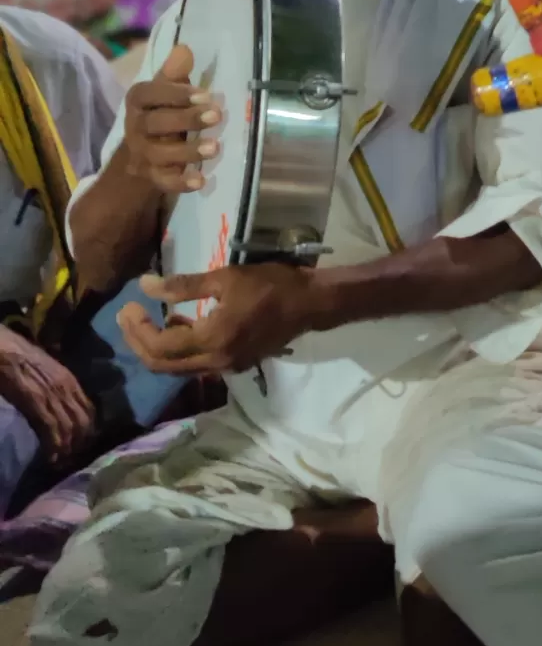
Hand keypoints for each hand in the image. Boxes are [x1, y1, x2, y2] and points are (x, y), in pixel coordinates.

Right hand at [0, 324, 95, 461]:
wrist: (3, 348)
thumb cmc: (20, 354)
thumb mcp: (47, 367)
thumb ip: (56, 382)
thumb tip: (59, 398)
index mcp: (70, 379)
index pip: (89, 409)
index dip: (88, 428)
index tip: (82, 442)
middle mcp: (67, 388)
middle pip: (83, 422)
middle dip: (80, 443)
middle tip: (71, 457)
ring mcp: (53, 395)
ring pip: (70, 429)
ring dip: (67, 449)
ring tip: (61, 462)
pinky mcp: (37, 403)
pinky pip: (52, 429)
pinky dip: (54, 446)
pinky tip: (51, 457)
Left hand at [119, 264, 318, 376]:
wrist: (310, 304)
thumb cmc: (270, 285)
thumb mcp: (225, 277)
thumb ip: (182, 286)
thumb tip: (144, 286)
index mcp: (211, 340)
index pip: (158, 345)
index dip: (137, 328)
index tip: (128, 304)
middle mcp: (214, 362)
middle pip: (161, 365)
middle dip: (138, 342)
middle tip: (126, 315)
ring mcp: (225, 367)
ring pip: (176, 368)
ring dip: (156, 348)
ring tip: (144, 318)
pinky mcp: (234, 364)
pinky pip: (194, 364)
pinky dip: (178, 349)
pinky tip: (177, 323)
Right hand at [122, 43, 220, 195]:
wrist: (140, 154)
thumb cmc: (161, 114)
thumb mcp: (165, 92)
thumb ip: (174, 75)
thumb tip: (184, 49)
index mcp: (138, 101)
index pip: (149, 94)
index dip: (175, 94)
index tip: (205, 94)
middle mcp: (135, 128)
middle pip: (154, 124)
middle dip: (186, 120)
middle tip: (216, 115)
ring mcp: (142, 154)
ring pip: (159, 154)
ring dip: (187, 151)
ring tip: (215, 147)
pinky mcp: (152, 177)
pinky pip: (163, 182)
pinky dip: (181, 182)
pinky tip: (201, 180)